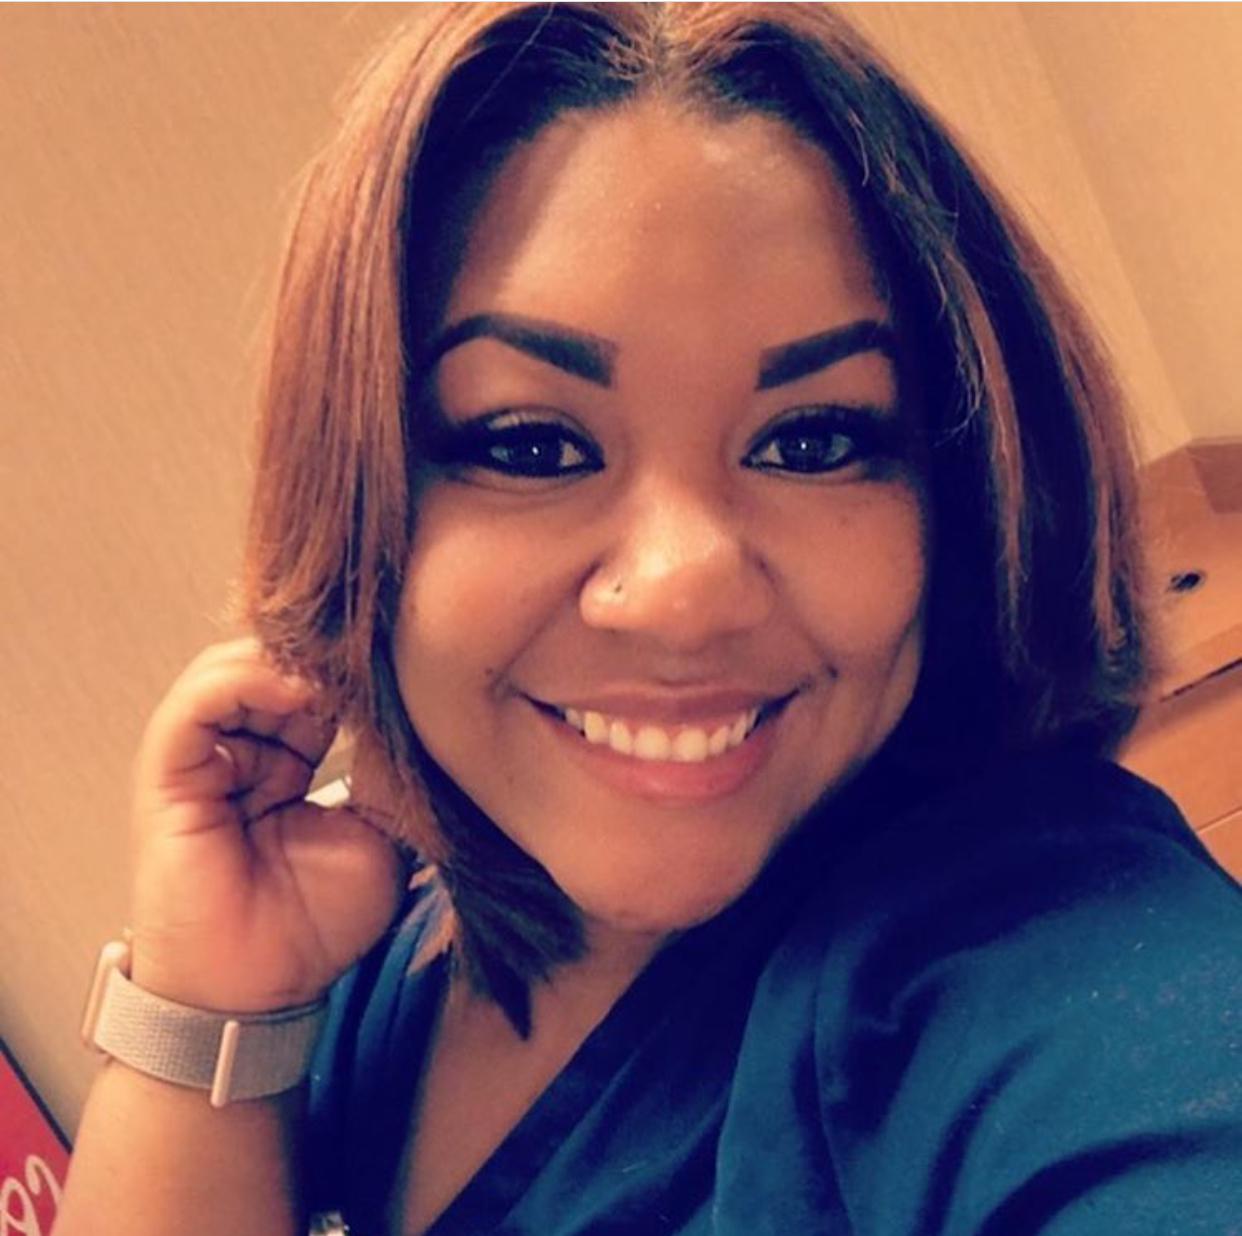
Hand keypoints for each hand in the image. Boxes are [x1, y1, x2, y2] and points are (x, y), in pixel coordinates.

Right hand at [127, 637, 407, 1011]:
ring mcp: (204, 758)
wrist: (257, 994)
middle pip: (276, 666)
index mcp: (289, 760)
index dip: (356, 670)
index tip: (403, 661)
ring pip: (234, 668)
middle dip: (324, 657)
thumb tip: (416, 706)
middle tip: (373, 655)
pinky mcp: (168, 773)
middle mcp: (244, 751)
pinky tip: (296, 689)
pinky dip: (243, 681)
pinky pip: (196, 704)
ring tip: (337, 676)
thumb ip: (389, 771)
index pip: (318, 685)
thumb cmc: (316, 925)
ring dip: (290, 662)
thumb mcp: (381, 835)